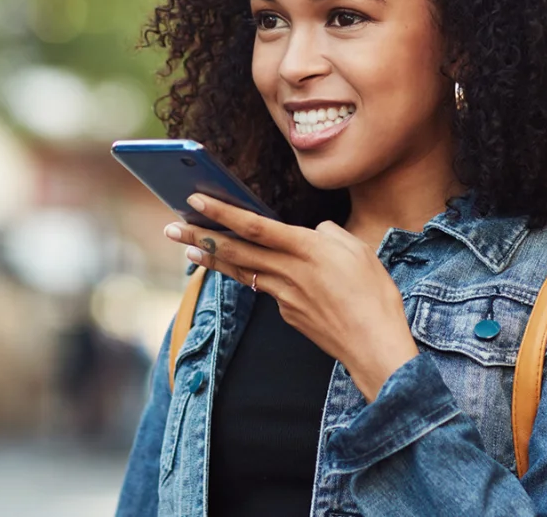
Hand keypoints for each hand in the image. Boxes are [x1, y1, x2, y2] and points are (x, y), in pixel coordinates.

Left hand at [164, 193, 417, 400]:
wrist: (373, 346)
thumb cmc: (374, 296)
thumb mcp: (360, 250)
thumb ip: (330, 235)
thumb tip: (314, 233)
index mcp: (306, 249)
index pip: (255, 226)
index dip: (223, 212)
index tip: (196, 200)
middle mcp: (288, 272)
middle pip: (236, 251)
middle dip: (200, 237)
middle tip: (172, 227)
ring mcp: (284, 297)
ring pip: (242, 272)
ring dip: (213, 259)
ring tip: (189, 250)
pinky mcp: (288, 315)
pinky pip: (266, 290)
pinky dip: (252, 278)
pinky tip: (248, 272)